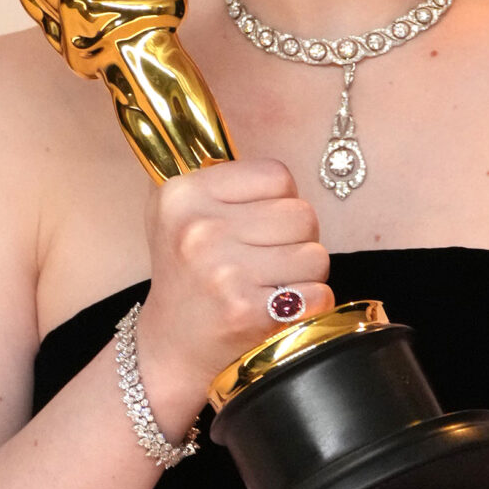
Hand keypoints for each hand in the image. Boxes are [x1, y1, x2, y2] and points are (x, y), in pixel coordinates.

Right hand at [133, 158, 331, 435]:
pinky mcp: (248, 312)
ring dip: (304, 273)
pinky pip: (318, 293)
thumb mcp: (177, 212)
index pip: (278, 175)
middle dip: (296, 238)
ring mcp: (224, 273)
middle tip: (267, 259)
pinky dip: (310, 304)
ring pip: (316, 254)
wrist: (170, 347)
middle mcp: (199, 230)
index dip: (279, 201)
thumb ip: (214, 175)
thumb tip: (248, 142)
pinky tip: (279, 308)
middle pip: (302, 214)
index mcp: (182, 194)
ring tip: (271, 284)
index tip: (258, 223)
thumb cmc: (185, 274)